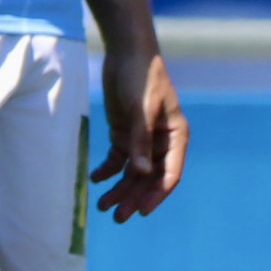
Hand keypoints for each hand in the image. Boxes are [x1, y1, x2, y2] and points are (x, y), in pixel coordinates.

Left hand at [91, 43, 184, 221]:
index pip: (169, 174)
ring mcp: (142, 139)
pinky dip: (107, 171)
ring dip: (119, 189)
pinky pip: (118, 160)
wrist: (126, 52)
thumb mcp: (140, 109)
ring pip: (132, 173)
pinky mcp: (124, 134)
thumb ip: (140, 140)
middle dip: (133, 197)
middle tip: (117, 217)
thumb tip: (142, 173)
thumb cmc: (141, 77)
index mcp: (175, 137)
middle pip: (148, 179)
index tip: (140, 211)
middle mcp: (160, 142)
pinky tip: (96, 180)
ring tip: (102, 206)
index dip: (156, 195)